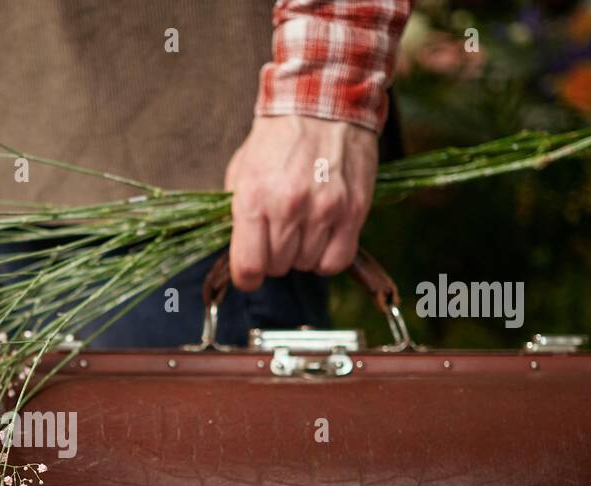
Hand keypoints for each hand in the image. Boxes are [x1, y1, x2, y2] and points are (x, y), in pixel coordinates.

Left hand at [224, 115, 377, 290]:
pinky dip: (327, 257)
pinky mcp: (353, 210)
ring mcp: (324, 210)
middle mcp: (289, 207)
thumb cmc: (278, 139)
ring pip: (307, 265)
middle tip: (278, 234)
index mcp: (254, 198)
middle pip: (278, 267)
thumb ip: (237, 213)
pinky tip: (322, 237)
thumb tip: (237, 252)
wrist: (324, 103)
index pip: (248, 267)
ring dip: (301, 255)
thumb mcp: (242, 171)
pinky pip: (337, 260)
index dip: (246, 277)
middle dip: (273, 258)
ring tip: (302, 227)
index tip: (249, 272)